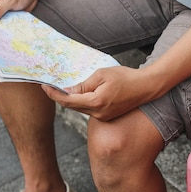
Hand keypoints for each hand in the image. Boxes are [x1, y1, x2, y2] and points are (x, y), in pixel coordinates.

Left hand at [42, 66, 159, 120]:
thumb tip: (68, 91)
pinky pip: (89, 110)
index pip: (68, 101)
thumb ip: (83, 85)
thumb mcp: (101, 75)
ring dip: (71, 100)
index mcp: (96, 102)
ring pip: (80, 109)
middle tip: (50, 86)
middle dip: (60, 97)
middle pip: (72, 107)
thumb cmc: (125, 77)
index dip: (54, 94)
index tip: (44, 86)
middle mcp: (98, 113)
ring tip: (64, 88)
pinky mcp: (107, 116)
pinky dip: (82, 102)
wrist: (145, 87)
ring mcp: (103, 117)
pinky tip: (80, 93)